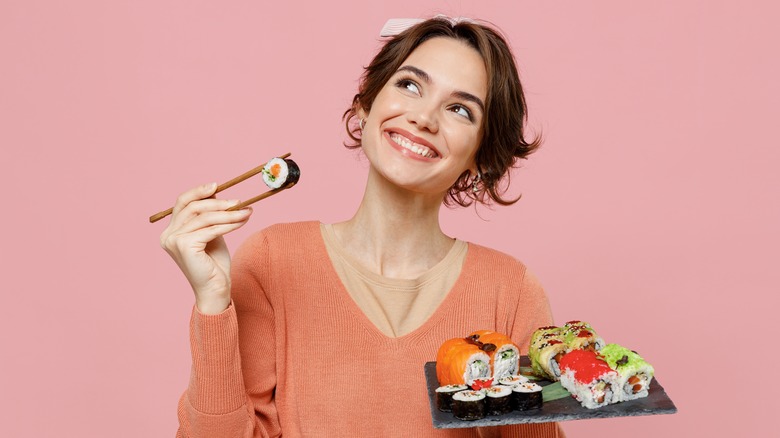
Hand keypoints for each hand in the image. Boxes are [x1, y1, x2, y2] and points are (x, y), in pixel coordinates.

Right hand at [159, 182, 252, 313]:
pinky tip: (242, 221)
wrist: (215, 290)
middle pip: (193, 207)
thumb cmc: (214, 264)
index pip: (182, 203)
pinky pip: (211, 229)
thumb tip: (217, 192)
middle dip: (218, 202)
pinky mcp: (184, 246)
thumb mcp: (211, 234)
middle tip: (239, 201)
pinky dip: (229, 224)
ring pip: (205, 218)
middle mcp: (168, 235)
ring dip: (229, 213)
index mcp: (171, 231)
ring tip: (246, 211)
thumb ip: (209, 216)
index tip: (216, 185)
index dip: (198, 191)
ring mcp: (173, 241)